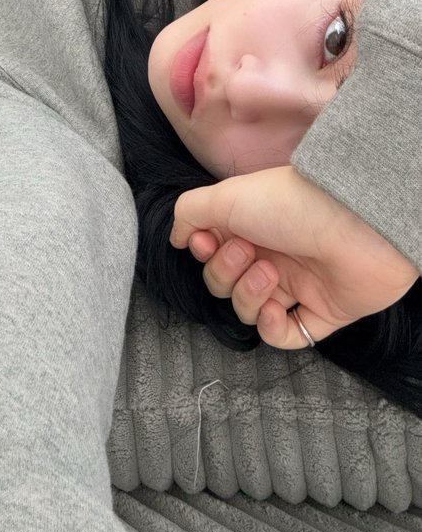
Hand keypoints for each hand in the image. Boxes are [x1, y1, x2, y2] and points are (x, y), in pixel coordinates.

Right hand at [169, 165, 418, 348]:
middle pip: (223, 283)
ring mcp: (295, 285)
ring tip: (272, 273)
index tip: (207, 242)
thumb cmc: (289, 204)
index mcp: (249, 225)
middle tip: (248, 251)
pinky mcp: (319, 313)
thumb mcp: (225, 195)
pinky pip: (282, 335)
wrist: (353, 225)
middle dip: (226, 272)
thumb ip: (189, 212)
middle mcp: (269, 253)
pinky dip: (270, 327)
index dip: (203, 253)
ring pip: (248, 309)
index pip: (210, 251)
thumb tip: (177, 238)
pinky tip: (274, 309)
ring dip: (249, 294)